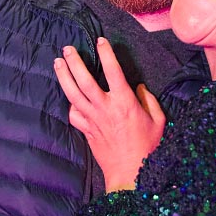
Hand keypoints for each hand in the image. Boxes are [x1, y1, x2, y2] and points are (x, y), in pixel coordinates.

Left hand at [55, 37, 164, 190]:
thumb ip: (148, 100)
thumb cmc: (147, 148)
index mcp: (125, 103)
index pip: (113, 71)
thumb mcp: (158, 121)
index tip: (101, 41)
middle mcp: (105, 108)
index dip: (106, 54)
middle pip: (84, 80)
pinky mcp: (86, 131)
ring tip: (57, 63)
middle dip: (74, 62)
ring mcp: (93, 120)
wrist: (130, 174)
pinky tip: (69, 96)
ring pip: (73, 94)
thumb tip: (139, 87)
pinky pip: (73, 114)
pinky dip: (70, 104)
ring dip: (64, 77)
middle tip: (67, 49)